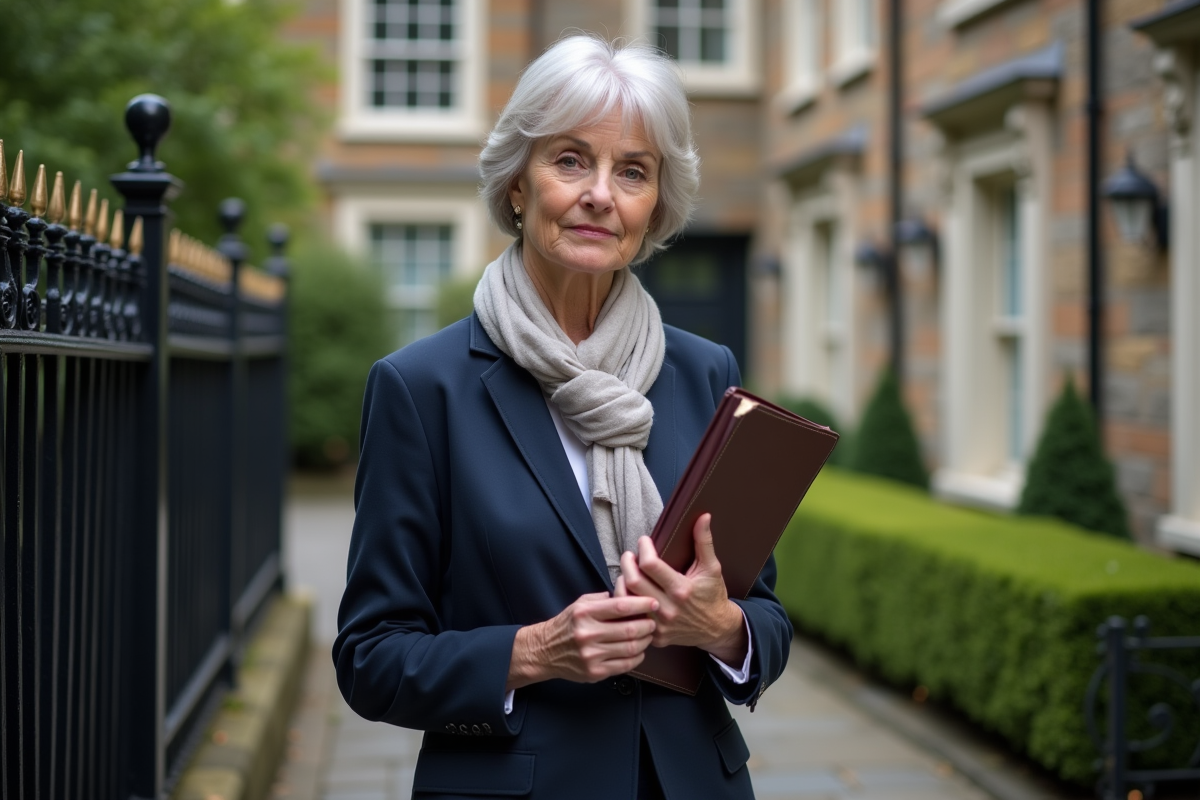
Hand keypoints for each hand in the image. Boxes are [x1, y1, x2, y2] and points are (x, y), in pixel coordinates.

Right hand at [506, 592, 657, 690]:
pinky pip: (624, 665)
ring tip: (648, 636)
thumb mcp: (580, 604)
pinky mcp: (594, 671)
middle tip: (654, 621)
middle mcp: (587, 634)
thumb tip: (628, 594)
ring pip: (630, 648)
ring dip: (645, 642)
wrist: (545, 650)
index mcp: (585, 613)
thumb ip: (603, 599)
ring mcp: (591, 655)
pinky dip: (637, 657)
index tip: (653, 602)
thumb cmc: (567, 624)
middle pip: (629, 630)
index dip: (641, 604)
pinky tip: (639, 651)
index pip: (620, 606)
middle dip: (647, 625)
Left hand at [619, 513, 747, 666]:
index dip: (643, 548)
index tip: (644, 541)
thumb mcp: (712, 568)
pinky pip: (632, 618)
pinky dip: (627, 603)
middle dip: (627, 562)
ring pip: (627, 600)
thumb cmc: (713, 595)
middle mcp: (668, 609)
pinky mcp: (654, 636)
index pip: (650, 565)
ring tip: (629, 572)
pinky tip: (630, 592)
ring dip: (623, 582)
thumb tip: (703, 516)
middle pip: (633, 581)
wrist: (718, 629)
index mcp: (681, 589)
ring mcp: (659, 625)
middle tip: (629, 555)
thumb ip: (704, 542)